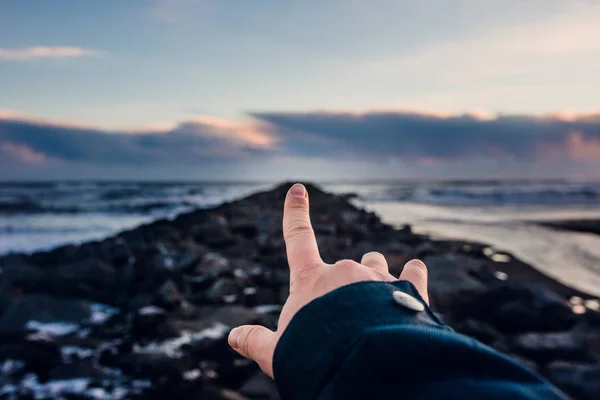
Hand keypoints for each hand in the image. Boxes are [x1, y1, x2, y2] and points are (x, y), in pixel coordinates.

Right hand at [227, 183, 428, 377]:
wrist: (363, 367)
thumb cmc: (315, 357)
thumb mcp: (277, 354)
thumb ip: (257, 341)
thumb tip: (233, 337)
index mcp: (311, 280)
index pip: (298, 239)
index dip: (295, 213)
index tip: (297, 189)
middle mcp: (345, 272)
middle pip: (344, 265)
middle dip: (341, 284)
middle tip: (341, 319)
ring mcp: (377, 279)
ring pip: (376, 265)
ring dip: (374, 276)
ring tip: (374, 305)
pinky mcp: (408, 291)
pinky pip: (414, 273)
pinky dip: (413, 275)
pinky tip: (413, 277)